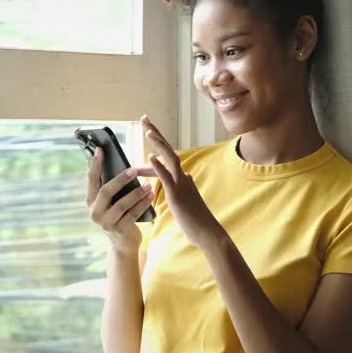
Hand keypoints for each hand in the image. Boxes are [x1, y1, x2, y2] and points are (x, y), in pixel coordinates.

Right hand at [86, 146, 155, 251]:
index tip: (100, 149)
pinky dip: (143, 204)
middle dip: (120, 179)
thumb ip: (110, 185)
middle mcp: (95, 211)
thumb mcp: (110, 201)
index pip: (91, 179)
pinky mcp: (119, 230)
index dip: (95, 164)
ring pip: (121, 204)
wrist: (123, 243)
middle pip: (105, 191)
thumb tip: (113, 160)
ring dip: (136, 193)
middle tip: (134, 169)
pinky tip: (151, 195)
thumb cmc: (118, 215)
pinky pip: (132, 214)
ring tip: (148, 185)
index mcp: (91, 200)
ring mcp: (106, 222)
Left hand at [139, 115, 224, 249]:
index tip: (146, 132)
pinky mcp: (178, 195)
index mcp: (182, 178)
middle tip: (144, 118)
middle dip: (156, 133)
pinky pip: (167, 178)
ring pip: (170, 158)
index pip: (167, 156)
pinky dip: (159, 166)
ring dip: (158, 143)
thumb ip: (185, 186)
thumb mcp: (188, 199)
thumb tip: (186, 176)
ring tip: (146, 129)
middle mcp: (182, 177)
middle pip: (168, 149)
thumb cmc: (196, 220)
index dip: (156, 144)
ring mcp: (181, 184)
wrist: (208, 234)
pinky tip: (150, 157)